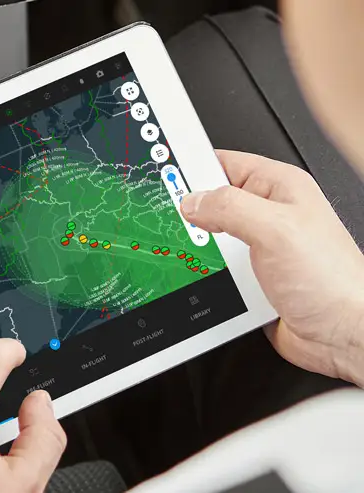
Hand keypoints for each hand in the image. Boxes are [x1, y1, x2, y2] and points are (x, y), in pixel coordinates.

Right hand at [181, 150, 363, 385]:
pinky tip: (203, 276)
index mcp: (280, 188)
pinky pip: (215, 267)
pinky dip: (204, 273)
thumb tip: (192, 201)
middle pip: (211, 201)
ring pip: (209, 238)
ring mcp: (259, 247)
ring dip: (197, 247)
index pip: (224, 163)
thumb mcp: (276, 230)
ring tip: (189, 251)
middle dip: (189, 212)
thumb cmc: (331, 281)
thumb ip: (230, 208)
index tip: (164, 178)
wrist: (343, 335)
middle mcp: (269, 214)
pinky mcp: (251, 277)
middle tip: (171, 220)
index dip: (193, 166)